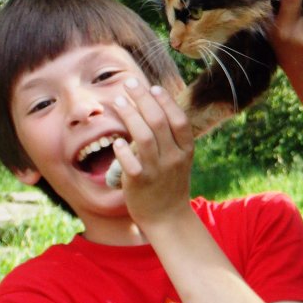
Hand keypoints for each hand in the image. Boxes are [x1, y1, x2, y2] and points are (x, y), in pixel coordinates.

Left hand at [110, 79, 193, 225]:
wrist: (167, 217)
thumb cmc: (170, 183)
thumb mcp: (179, 159)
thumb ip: (171, 137)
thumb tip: (155, 107)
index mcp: (186, 150)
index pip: (179, 120)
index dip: (166, 101)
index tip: (152, 87)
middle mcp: (174, 158)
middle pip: (158, 122)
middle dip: (142, 99)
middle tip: (129, 84)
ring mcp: (157, 170)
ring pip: (143, 137)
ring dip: (129, 116)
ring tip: (117, 102)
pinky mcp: (140, 182)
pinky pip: (131, 162)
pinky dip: (123, 149)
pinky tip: (117, 140)